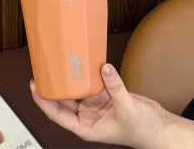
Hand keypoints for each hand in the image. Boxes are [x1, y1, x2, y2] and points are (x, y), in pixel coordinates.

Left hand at [30, 63, 166, 147]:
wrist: (158, 127)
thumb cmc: (142, 130)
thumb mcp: (127, 109)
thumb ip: (116, 88)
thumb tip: (105, 70)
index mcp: (86, 127)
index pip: (58, 115)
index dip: (44, 102)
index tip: (35, 88)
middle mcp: (87, 116)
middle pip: (63, 101)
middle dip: (52, 88)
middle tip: (42, 72)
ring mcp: (95, 105)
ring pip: (76, 90)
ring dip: (68, 80)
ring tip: (57, 65)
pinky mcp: (104, 95)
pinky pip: (91, 83)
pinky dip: (86, 74)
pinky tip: (80, 64)